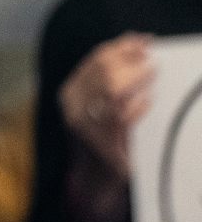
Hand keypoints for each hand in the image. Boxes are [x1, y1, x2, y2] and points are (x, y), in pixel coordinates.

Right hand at [60, 33, 154, 180]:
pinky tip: (147, 101)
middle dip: (129, 61)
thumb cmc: (106, 139)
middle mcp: (72, 108)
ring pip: (110, 91)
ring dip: (135, 79)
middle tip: (151, 60)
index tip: (143, 40)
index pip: (94, 60)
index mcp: (70, 93)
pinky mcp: (102, 144)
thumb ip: (109, 83)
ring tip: (151, 75)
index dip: (121, 47)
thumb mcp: (98, 107)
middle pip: (102, 72)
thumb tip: (138, 48)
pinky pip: (121, 117)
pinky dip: (136, 106)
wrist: (97, 180)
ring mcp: (85, 126)